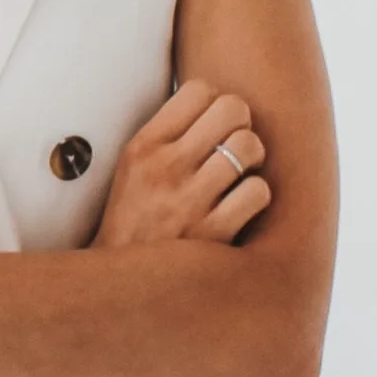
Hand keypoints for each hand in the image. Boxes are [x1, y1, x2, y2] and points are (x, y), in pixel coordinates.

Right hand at [92, 80, 270, 247]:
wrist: (119, 286)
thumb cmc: (134, 221)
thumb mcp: (131, 169)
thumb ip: (166, 135)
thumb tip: (210, 100)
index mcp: (144, 146)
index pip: (199, 90)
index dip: (215, 103)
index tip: (211, 125)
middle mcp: (166, 167)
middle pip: (233, 108)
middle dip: (241, 124)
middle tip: (233, 146)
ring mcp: (190, 201)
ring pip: (250, 146)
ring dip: (252, 160)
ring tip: (238, 175)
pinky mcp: (214, 235)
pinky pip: (258, 192)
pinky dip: (255, 197)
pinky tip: (240, 206)